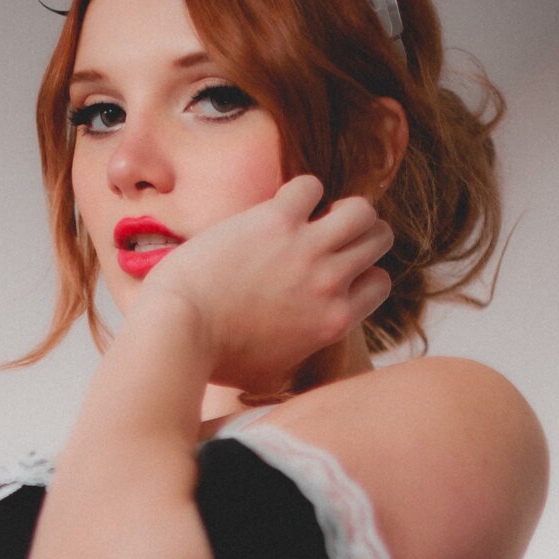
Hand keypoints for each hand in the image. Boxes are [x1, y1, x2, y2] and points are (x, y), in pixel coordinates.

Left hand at [143, 174, 392, 392]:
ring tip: (314, 216)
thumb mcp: (273, 373)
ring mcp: (307, 249)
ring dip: (340, 207)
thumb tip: (310, 347)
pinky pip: (311, 186)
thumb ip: (304, 353)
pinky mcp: (276, 220)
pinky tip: (278, 208)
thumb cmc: (216, 359)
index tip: (336, 270)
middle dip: (358, 234)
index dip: (361, 272)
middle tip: (328, 236)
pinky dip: (301, 192)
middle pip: (378, 240)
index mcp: (333, 321)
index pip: (379, 283)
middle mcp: (330, 283)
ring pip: (361, 209)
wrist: (179, 330)